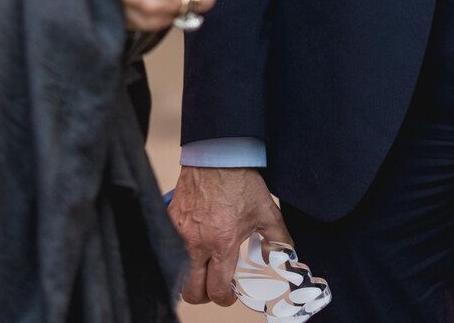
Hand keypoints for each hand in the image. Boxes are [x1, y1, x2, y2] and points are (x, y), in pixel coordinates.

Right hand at [169, 166, 291, 306]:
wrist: (216, 155)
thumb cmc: (240, 181)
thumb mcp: (267, 211)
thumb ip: (278, 239)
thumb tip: (283, 258)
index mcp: (223, 244)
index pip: (217, 289)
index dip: (225, 298)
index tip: (230, 292)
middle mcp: (197, 243)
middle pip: (191, 291)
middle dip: (204, 294)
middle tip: (214, 284)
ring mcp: (180, 233)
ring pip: (177, 273)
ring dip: (191, 276)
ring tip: (205, 265)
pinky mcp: (169, 221)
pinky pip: (171, 248)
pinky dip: (181, 253)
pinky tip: (196, 241)